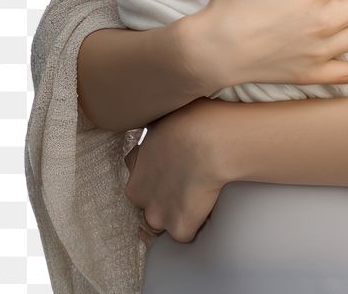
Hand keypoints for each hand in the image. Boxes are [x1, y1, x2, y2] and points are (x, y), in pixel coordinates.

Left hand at [124, 97, 230, 244]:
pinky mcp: (179, 227)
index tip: (172, 166)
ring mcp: (158, 213)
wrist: (212, 139)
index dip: (155, 171)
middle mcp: (139, 192)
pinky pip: (186, 234)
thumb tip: (165, 125)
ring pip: (164, 221)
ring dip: (179, 213)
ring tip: (200, 194)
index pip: (137, 175)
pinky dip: (197, 224)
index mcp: (135, 163)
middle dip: (164, 197)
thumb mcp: (166, 113)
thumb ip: (158, 128)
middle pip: (147, 201)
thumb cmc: (194, 118)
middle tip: (189, 181)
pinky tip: (209, 206)